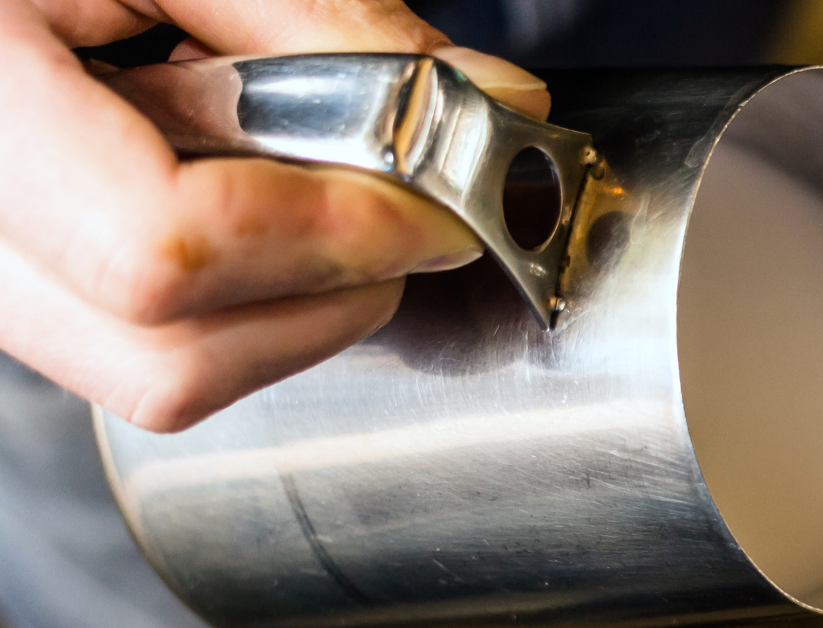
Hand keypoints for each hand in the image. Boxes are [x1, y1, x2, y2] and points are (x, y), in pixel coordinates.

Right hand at [0, 0, 548, 432]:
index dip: (330, 233)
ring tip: (324, 183)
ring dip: (299, 304)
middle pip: (171, 358)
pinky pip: (152, 353)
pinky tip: (258, 197)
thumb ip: (331, 26)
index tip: (441, 199)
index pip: (161, 248)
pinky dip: (251, 300)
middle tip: (411, 207)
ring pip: (165, 378)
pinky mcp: (28, 290)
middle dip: (333, 294)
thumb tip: (488, 100)